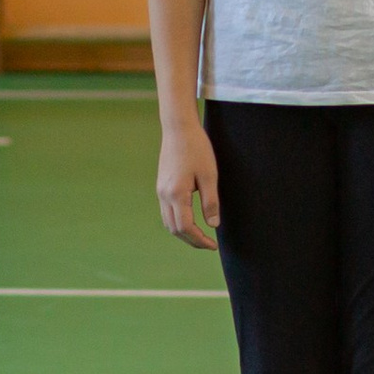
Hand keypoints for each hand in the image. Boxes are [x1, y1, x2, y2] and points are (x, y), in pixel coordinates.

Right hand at [156, 120, 220, 247]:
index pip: (186, 228)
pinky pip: (166, 212)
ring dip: (183, 233)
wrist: (178, 128)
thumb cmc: (197, 149)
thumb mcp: (209, 175)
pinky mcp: (160, 186)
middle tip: (209, 244)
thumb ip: (211, 202)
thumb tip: (213, 225)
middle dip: (191, 240)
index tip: (213, 245)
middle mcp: (164, 195)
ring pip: (168, 222)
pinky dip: (177, 222)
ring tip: (201, 235)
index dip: (199, 240)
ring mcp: (160, 191)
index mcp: (176, 194)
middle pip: (174, 229)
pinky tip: (190, 220)